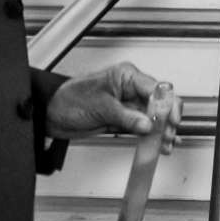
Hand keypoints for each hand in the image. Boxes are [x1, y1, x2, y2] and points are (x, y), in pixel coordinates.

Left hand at [45, 63, 177, 147]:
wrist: (49, 115)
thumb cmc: (68, 100)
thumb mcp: (101, 107)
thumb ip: (127, 116)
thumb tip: (147, 124)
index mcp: (127, 76)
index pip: (156, 88)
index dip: (166, 104)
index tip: (170, 119)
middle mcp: (130, 89)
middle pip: (158, 103)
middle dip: (166, 120)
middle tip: (169, 134)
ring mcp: (127, 105)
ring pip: (152, 117)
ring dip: (160, 131)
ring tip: (166, 143)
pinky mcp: (122, 119)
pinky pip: (141, 127)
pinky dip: (150, 136)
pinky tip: (158, 143)